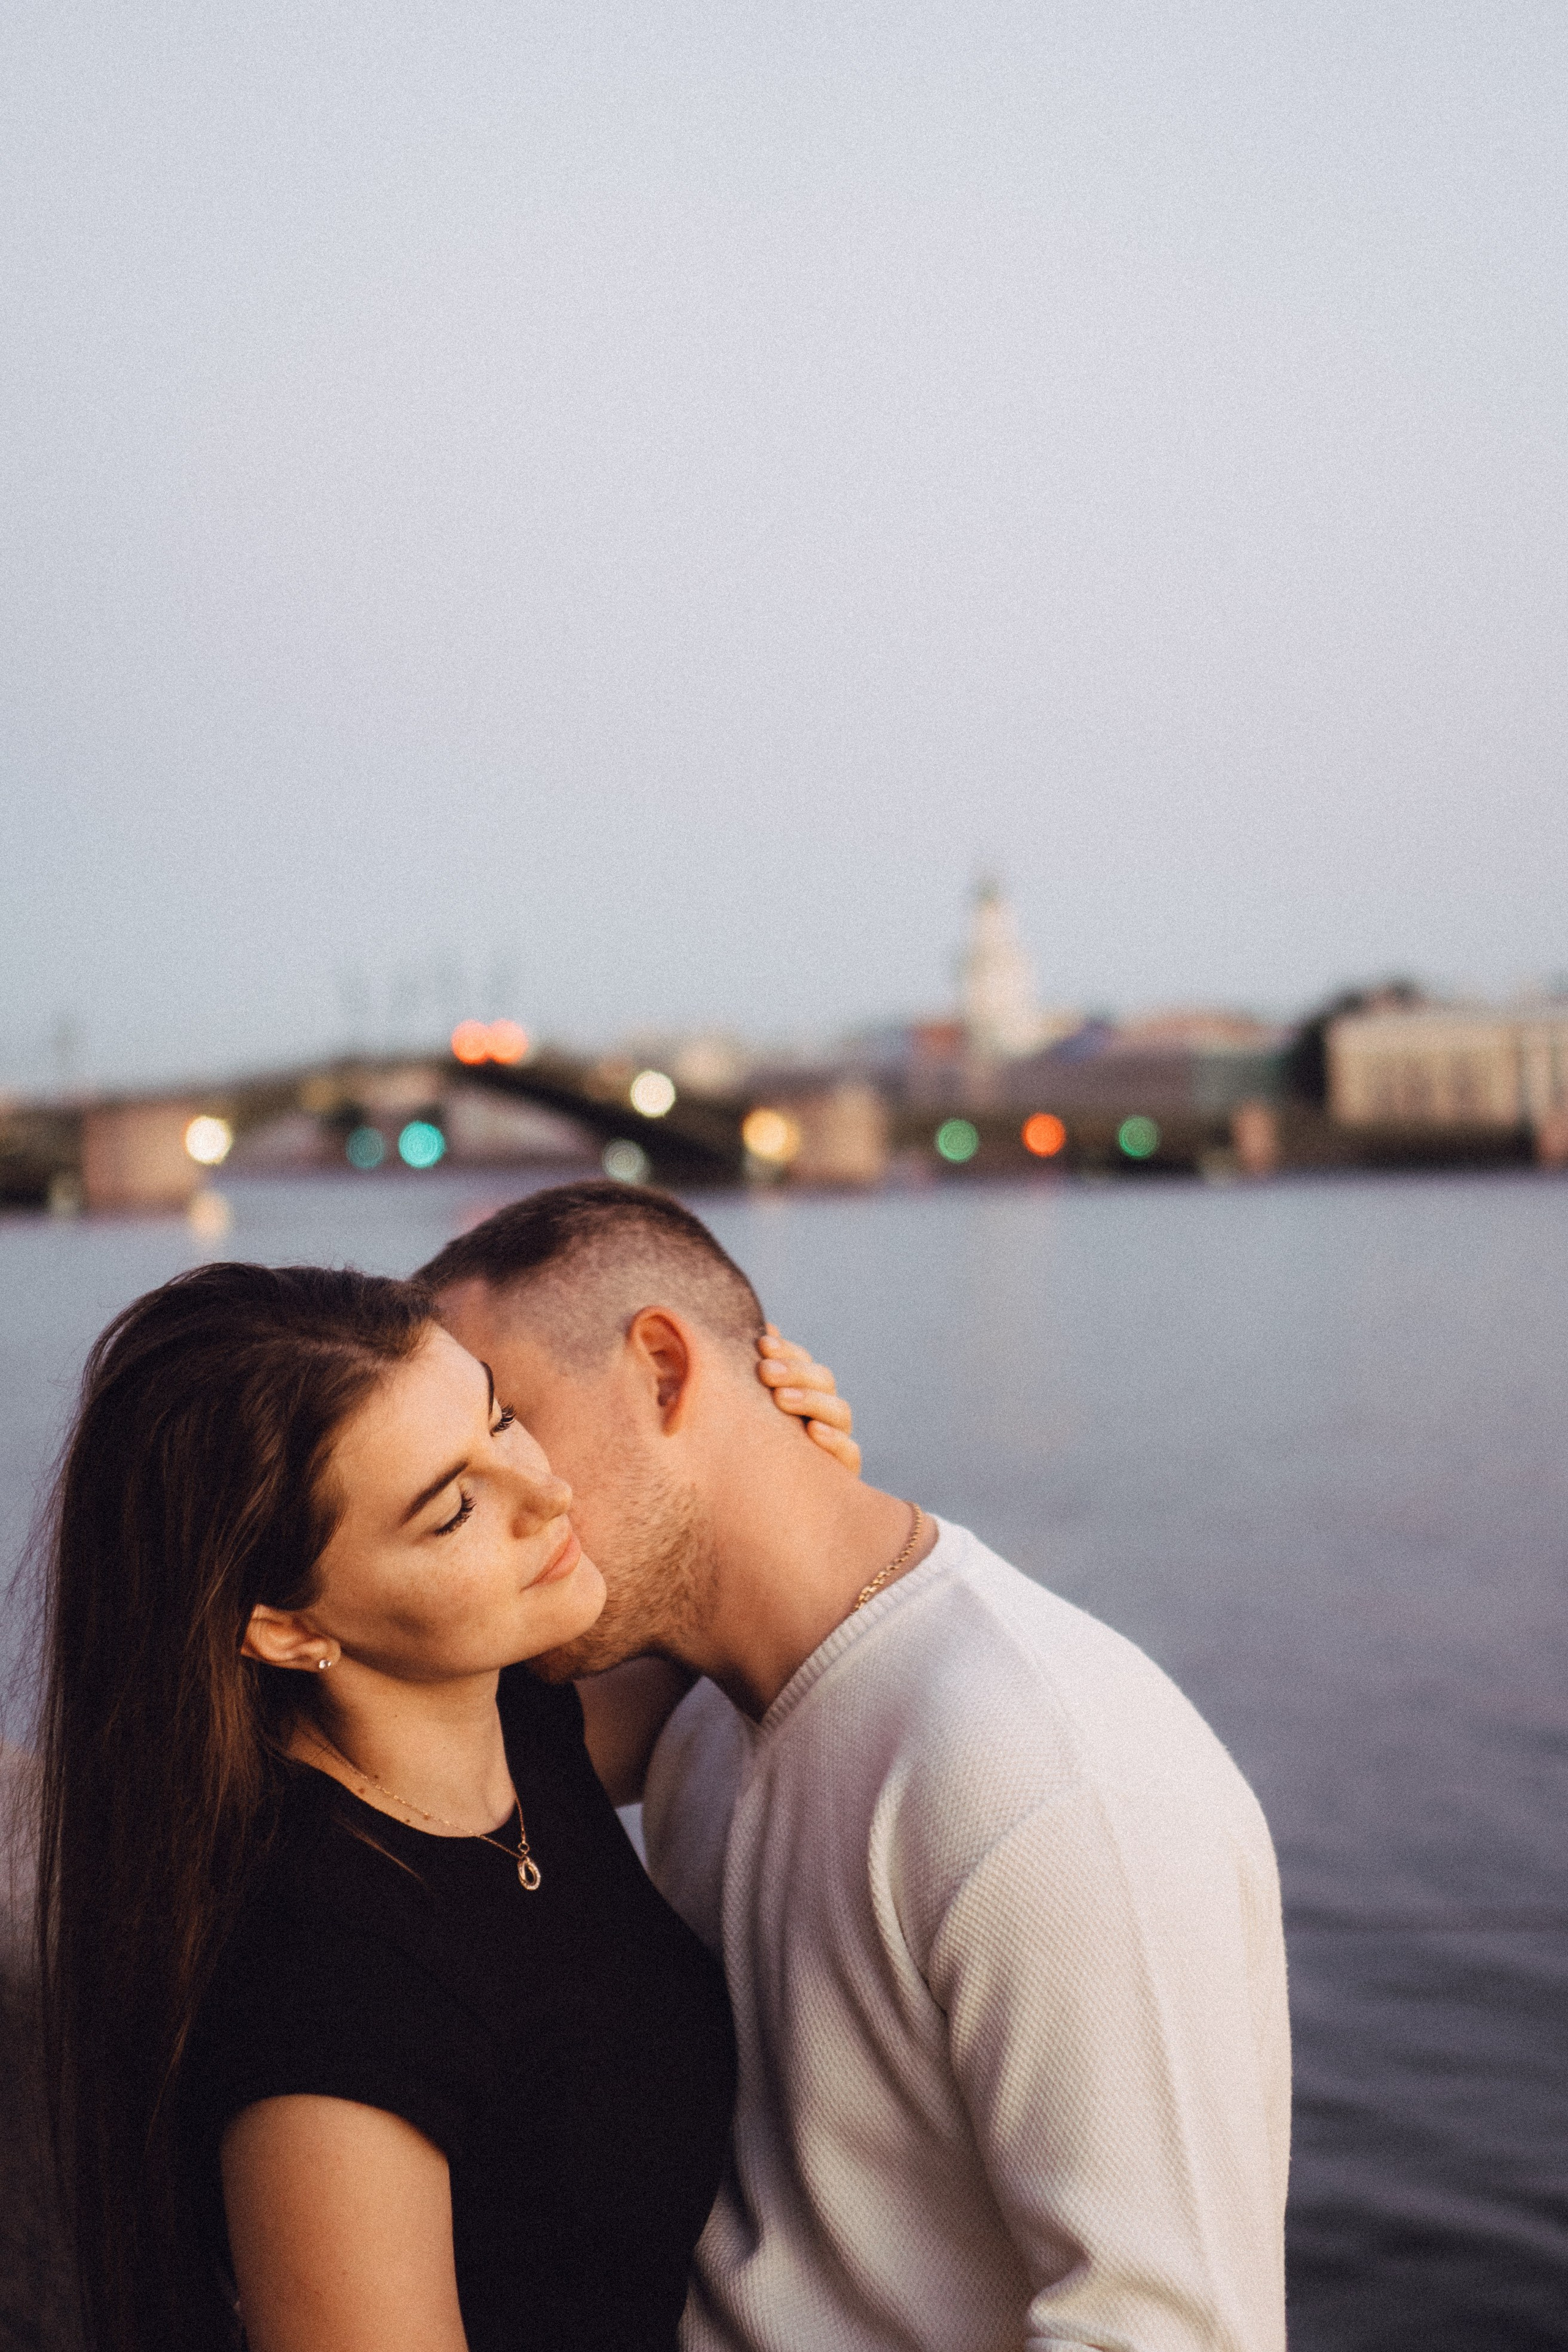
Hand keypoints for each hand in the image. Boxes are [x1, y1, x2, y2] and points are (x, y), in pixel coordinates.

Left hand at [756, 1325, 860, 1475]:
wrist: (766, 1508)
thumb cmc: (750, 1452)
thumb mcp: (747, 1415)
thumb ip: (753, 1378)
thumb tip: (754, 1333)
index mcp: (804, 1393)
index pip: (804, 1362)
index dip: (788, 1350)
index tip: (763, 1344)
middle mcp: (823, 1414)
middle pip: (823, 1380)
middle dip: (795, 1371)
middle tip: (765, 1371)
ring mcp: (837, 1442)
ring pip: (839, 1411)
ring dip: (811, 1400)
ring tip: (782, 1399)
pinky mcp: (843, 1473)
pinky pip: (850, 1452)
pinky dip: (834, 1440)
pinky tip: (813, 1432)